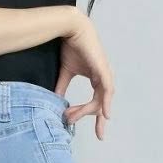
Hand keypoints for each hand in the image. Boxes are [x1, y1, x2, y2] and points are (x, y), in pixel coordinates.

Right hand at [55, 12, 114, 140]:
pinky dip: (106, 102)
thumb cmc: (69, 46)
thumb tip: (56, 101)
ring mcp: (104, 73)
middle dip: (98, 120)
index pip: (98, 101)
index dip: (95, 116)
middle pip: (102, 104)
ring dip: (90, 110)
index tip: (96, 132)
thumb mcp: (65, 71)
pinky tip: (105, 114)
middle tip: (94, 134)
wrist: (70, 28)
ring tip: (74, 117)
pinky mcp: (102, 69)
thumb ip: (62, 87)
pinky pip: (107, 89)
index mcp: (96, 78)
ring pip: (101, 99)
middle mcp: (103, 77)